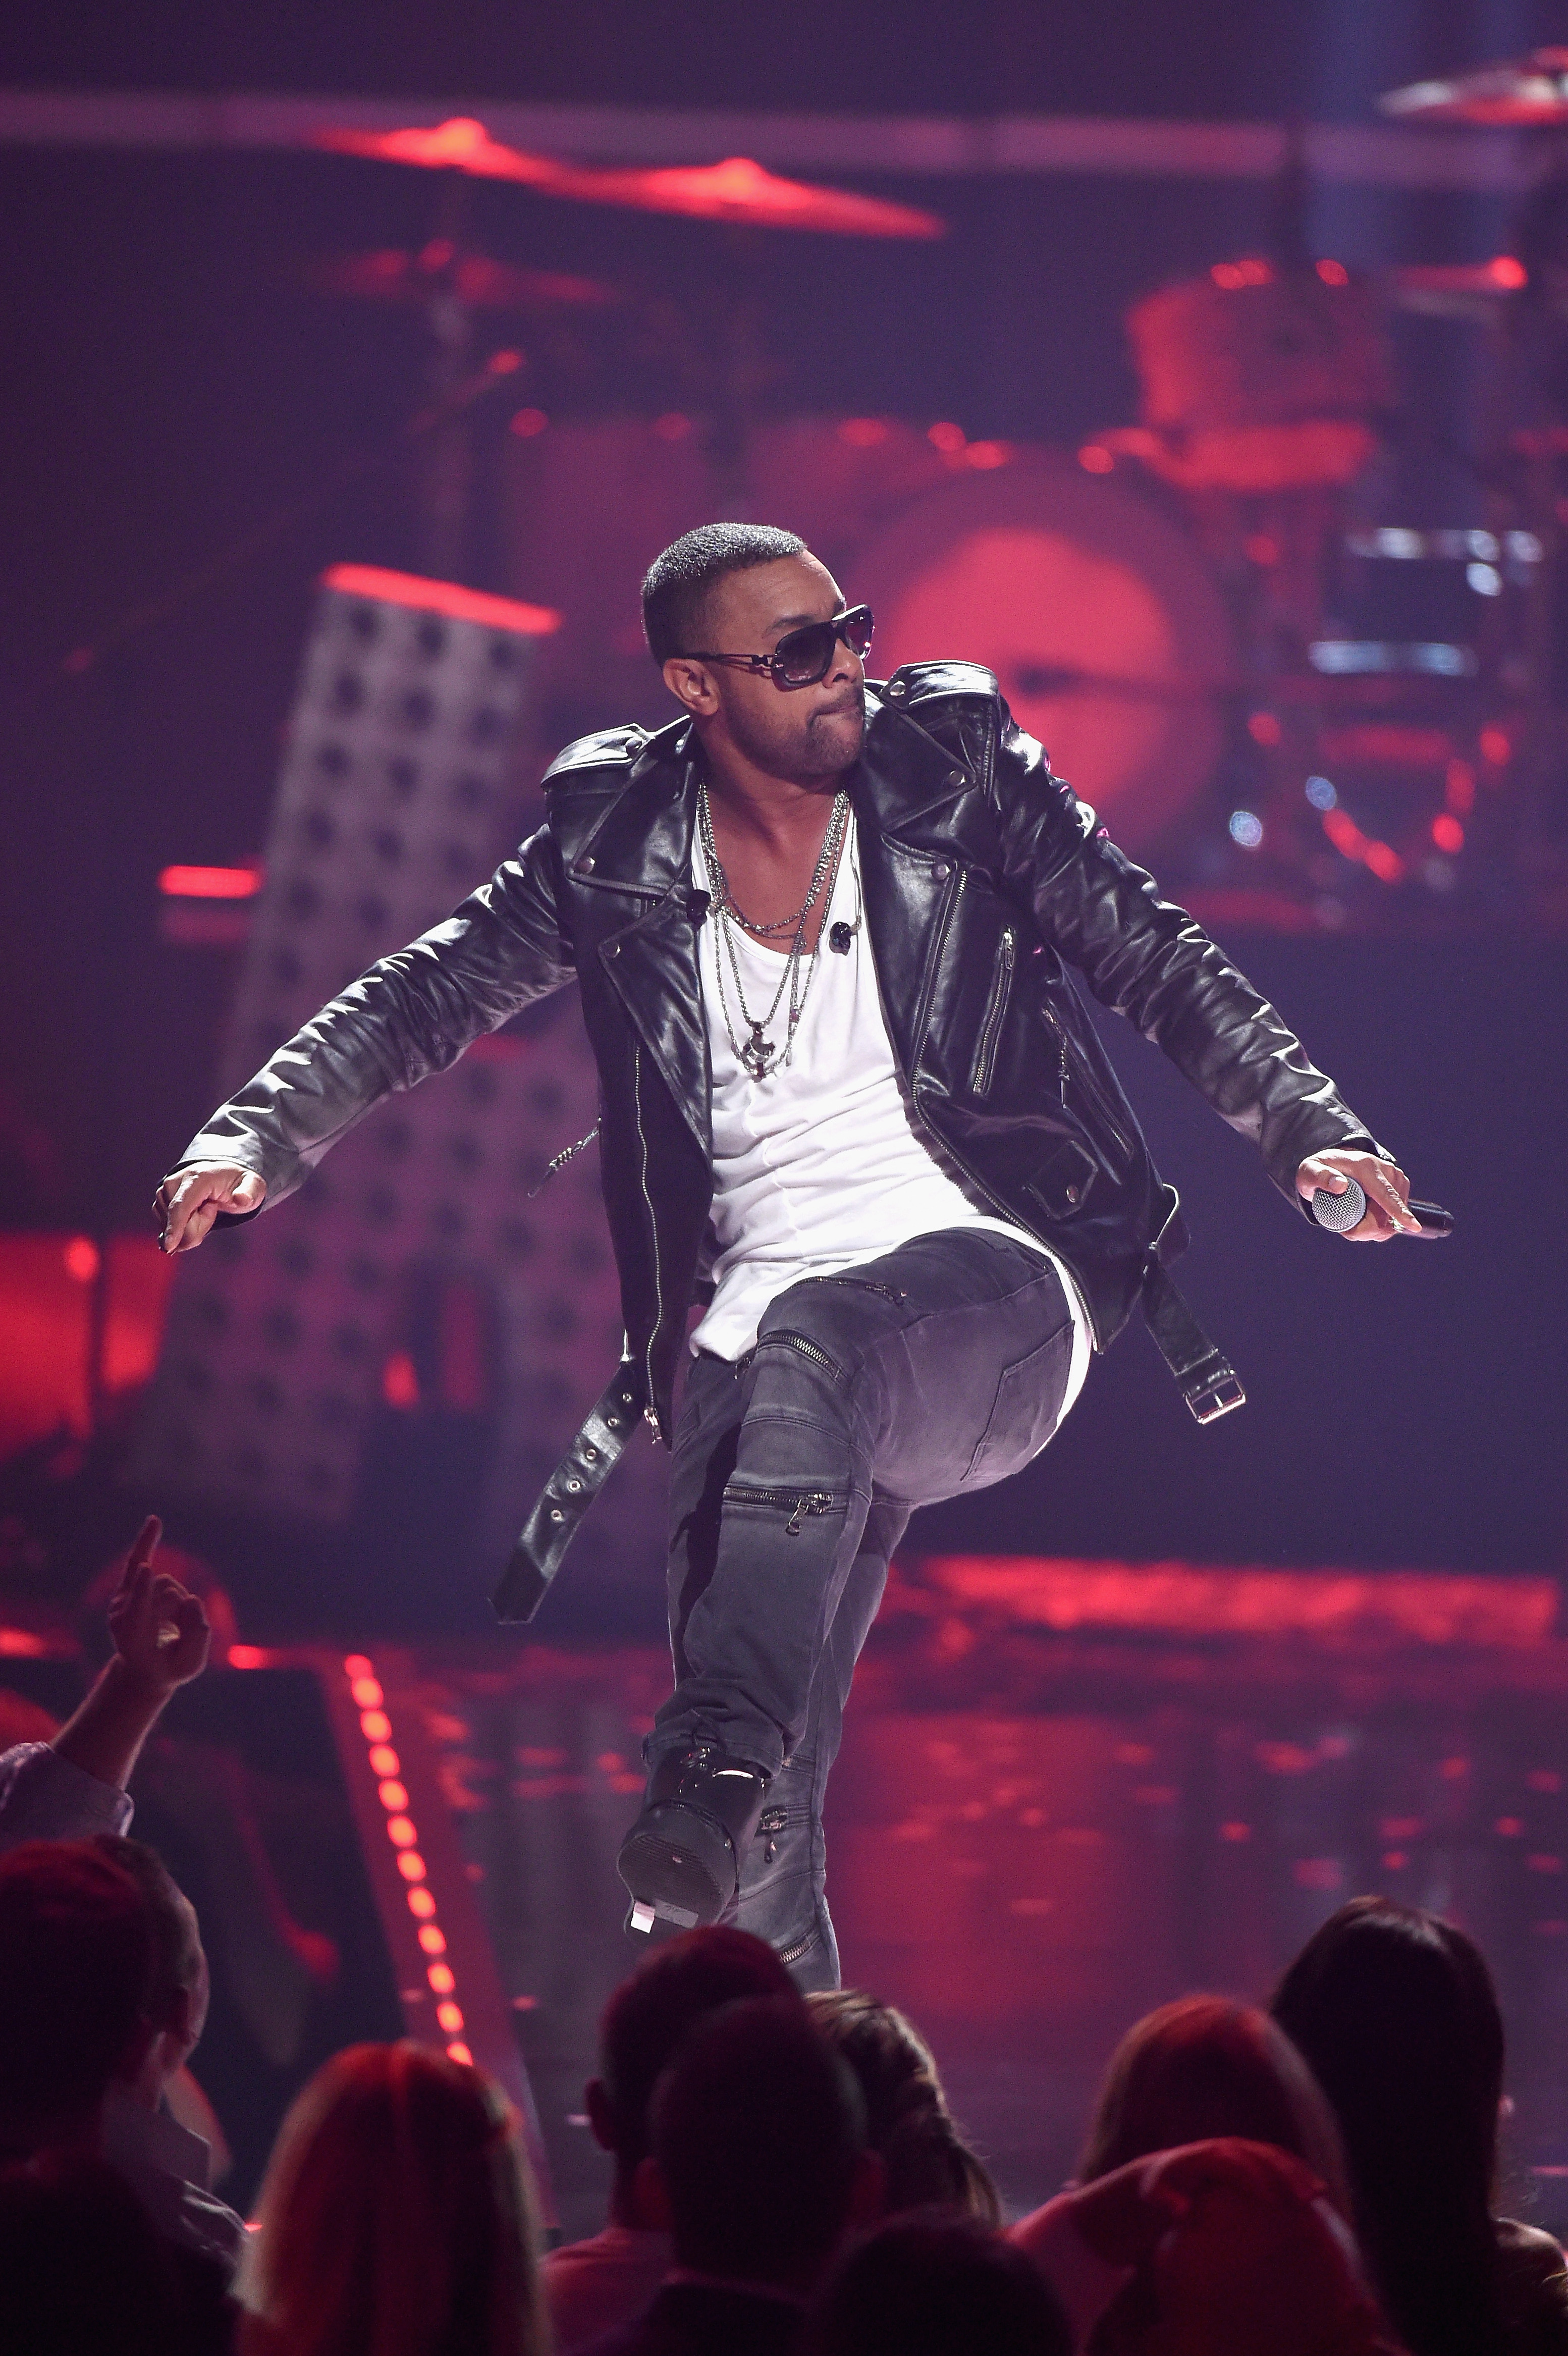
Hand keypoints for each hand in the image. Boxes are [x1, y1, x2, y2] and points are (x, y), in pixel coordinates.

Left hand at [106, 1515, 210, 1691]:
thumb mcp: (189, 1664)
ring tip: (170, 1625)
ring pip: (166, 1581)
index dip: (143, 1590)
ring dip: (178, 1601)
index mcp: (132, 1640)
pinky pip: (139, 1557)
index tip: (146, 1569)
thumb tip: (193, 1599)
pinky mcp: (128, 1586)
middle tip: (177, 1636)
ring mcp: (122, 1600)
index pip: (139, 1610)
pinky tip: (154, 1521)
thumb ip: (197, 1636)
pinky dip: (147, 1540)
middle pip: (166, 1593)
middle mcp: (121, 1617)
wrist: (143, 1669)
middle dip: (183, 1608)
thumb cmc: (169, 1668)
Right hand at [156, 1164, 264, 1252]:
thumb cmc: (239, 1183)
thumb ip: (249, 1192)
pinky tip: (194, 1214)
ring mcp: (165, 1192)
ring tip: (205, 1209)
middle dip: (197, 1227)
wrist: (224, 1176)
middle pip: (177, 1221)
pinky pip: (168, 1228)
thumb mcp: (253, 1186)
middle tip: (213, 1210)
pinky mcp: (161, 1203)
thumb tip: (242, 1199)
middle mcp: (175, 1182)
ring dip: (190, 1227)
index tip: (169, 1246)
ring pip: (171, 1227)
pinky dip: (183, 1227)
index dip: (174, 1226)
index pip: (180, 1205)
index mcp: (196, 1177)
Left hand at [1296, 1147, 1420, 1241]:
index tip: (1413, 1226)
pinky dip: (1380, 1225)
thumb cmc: (1319, 1170)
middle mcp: (1386, 1171)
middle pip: (1386, 1215)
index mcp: (1366, 1167)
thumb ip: (1320, 1177)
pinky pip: (1395, 1218)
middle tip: (1345, 1229)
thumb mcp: (1309, 1172)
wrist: (1334, 1163)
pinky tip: (1366, 1218)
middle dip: (1366, 1229)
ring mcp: (1396, 1179)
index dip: (1398, 1212)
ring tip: (1353, 1219)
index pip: (1385, 1194)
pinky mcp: (1400, 1187)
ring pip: (1391, 1220)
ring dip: (1372, 1229)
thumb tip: (1340, 1185)